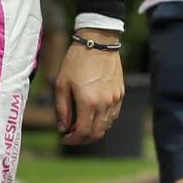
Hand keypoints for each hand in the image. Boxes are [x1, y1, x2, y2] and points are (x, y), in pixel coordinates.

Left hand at [55, 29, 126, 145]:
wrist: (98, 42)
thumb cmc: (76, 60)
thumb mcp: (62, 83)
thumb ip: (62, 108)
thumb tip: (62, 127)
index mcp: (88, 102)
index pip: (83, 132)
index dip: (73, 140)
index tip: (64, 138)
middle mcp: (105, 104)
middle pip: (97, 133)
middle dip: (83, 139)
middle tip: (73, 135)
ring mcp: (115, 99)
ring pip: (107, 126)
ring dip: (94, 130)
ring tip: (82, 125)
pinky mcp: (120, 93)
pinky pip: (114, 115)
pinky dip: (104, 121)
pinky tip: (94, 115)